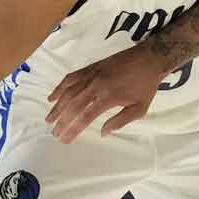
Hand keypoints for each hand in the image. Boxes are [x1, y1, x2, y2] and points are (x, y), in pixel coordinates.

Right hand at [46, 45, 165, 141]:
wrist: (149, 58)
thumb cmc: (146, 85)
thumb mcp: (139, 108)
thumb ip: (120, 121)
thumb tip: (103, 132)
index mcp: (108, 97)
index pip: (85, 117)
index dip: (73, 130)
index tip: (65, 140)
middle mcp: (96, 86)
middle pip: (73, 106)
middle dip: (61, 121)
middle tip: (54, 133)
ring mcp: (91, 75)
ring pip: (68, 92)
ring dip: (57, 107)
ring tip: (49, 119)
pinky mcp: (91, 67)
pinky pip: (71, 78)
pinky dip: (59, 87)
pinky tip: (52, 97)